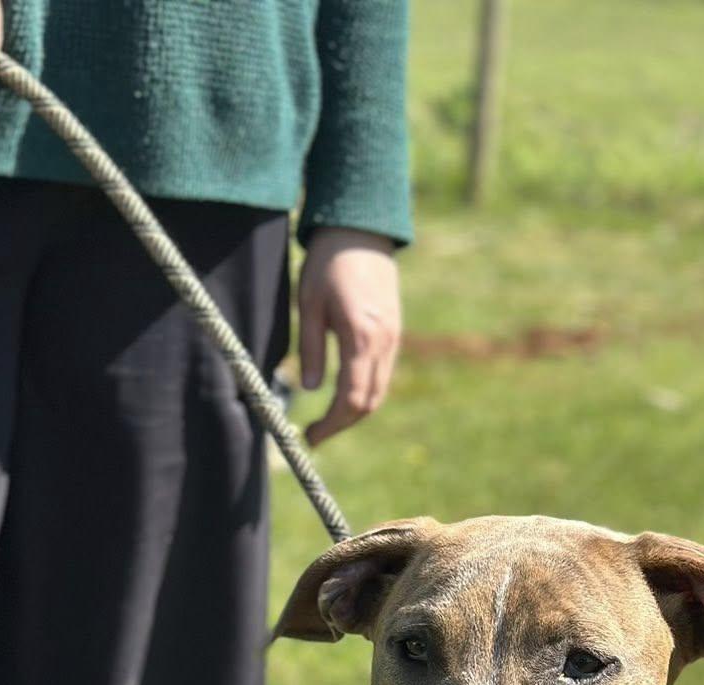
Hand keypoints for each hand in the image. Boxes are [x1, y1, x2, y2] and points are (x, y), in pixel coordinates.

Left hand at [297, 228, 400, 446]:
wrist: (361, 229)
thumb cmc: (328, 262)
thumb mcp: (309, 304)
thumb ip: (311, 348)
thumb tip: (310, 389)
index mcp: (361, 337)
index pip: (351, 399)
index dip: (331, 424)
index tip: (310, 436)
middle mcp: (384, 343)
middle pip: (369, 403)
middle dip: (342, 424)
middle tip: (316, 433)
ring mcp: (394, 339)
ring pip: (379, 392)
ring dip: (354, 411)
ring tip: (328, 418)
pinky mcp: (394, 334)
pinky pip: (382, 375)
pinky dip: (364, 392)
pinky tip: (343, 393)